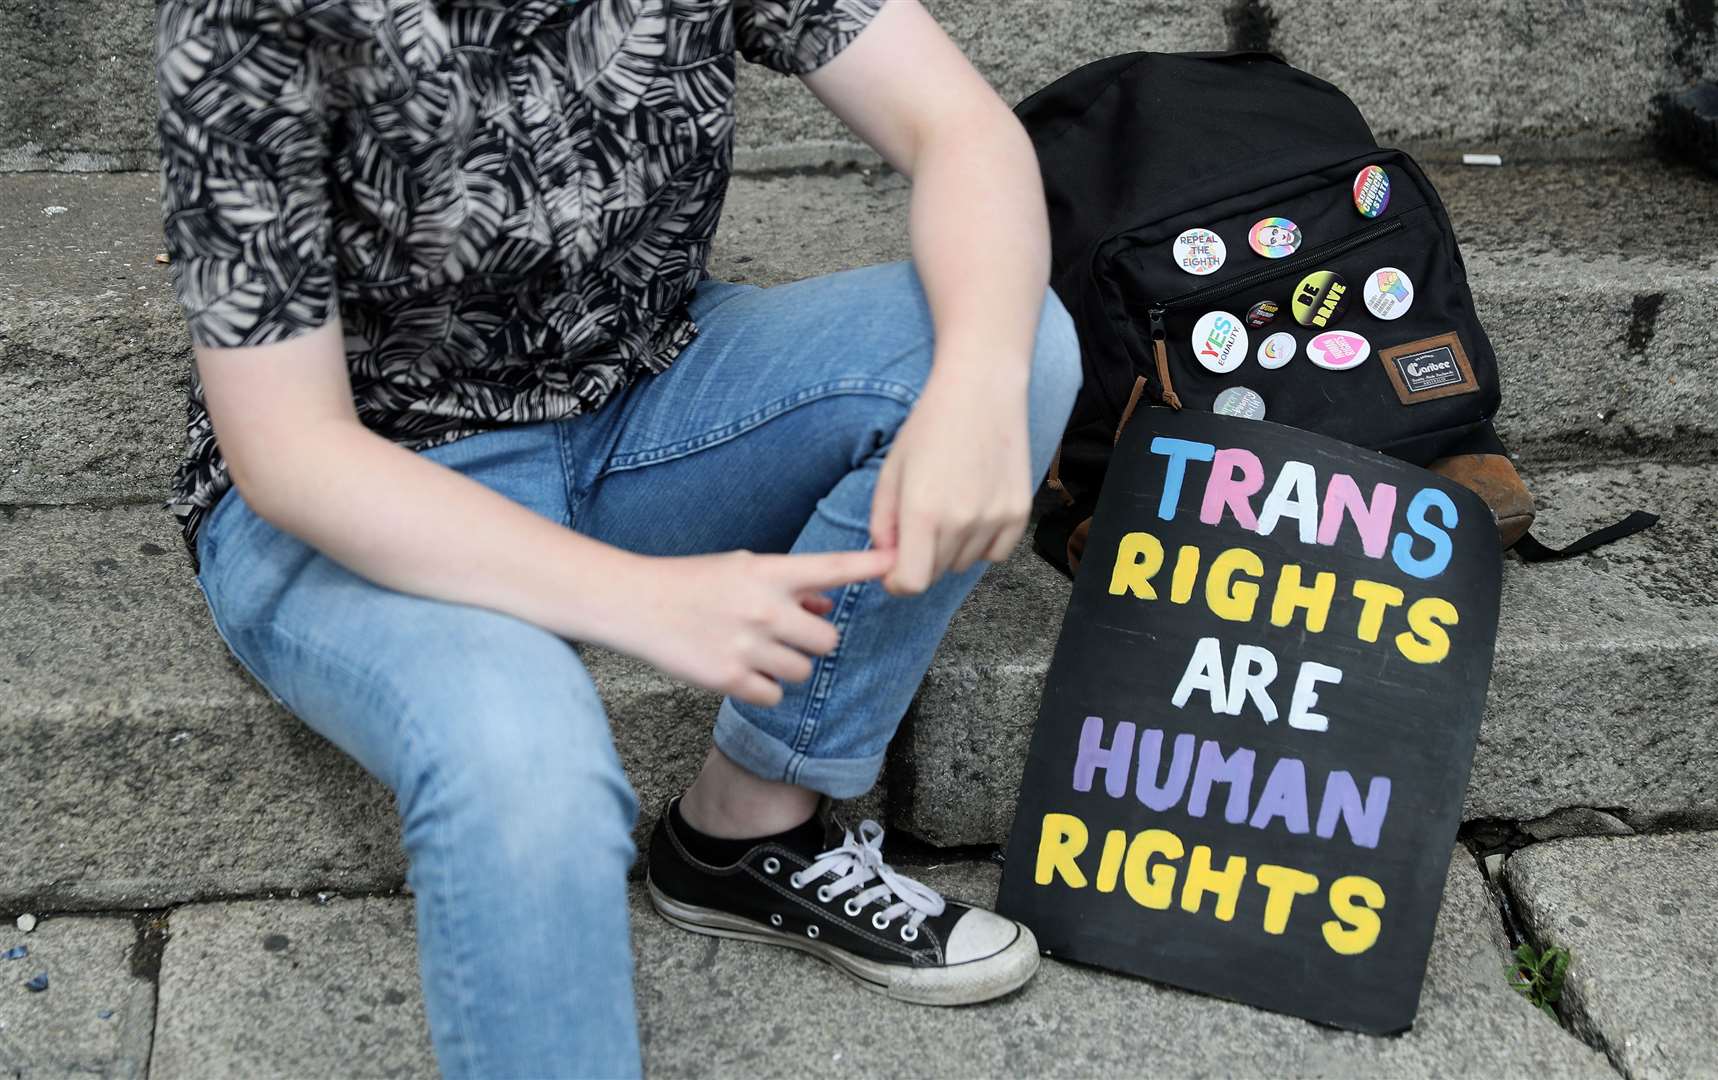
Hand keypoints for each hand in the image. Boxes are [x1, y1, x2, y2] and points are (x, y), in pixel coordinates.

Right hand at [614, 548, 894, 706]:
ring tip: (756, 652)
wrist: (635, 604)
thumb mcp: (741, 569)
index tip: (900, 560)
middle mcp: (763, 607)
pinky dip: (764, 688)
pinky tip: (740, 670)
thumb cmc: (693, 583)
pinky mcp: (729, 679)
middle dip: (812, 643)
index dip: (870, 566)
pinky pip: (774, 694)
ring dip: (788, 666)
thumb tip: (826, 607)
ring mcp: (747, 645)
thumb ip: (789, 587)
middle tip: (785, 637)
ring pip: (803, 671)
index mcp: (768, 572)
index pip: (831, 567)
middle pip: (827, 641)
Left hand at [870, 367, 1030, 594]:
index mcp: (922, 512)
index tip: (894, 569)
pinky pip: (995, 553)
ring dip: (951, 548)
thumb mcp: (891, 470)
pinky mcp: (1019, 512)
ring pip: (963, 563)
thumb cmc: (930, 426)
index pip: (911, 582)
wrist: (981, 390)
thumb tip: (888, 558)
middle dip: (920, 558)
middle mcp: (961, 521)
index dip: (897, 581)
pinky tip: (975, 507)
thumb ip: (882, 522)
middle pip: (935, 574)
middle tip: (920, 523)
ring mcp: (994, 518)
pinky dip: (982, 542)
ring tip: (950, 503)